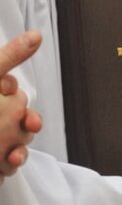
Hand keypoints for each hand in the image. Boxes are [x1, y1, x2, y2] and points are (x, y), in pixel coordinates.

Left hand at [0, 30, 42, 184]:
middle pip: (19, 123)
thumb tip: (36, 35)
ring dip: (18, 154)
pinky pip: (3, 165)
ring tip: (9, 159)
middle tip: (26, 131)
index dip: (21, 105)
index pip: (14, 97)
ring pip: (15, 146)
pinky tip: (1, 168)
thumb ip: (9, 57)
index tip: (22, 112)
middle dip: (26, 130)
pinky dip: (5, 168)